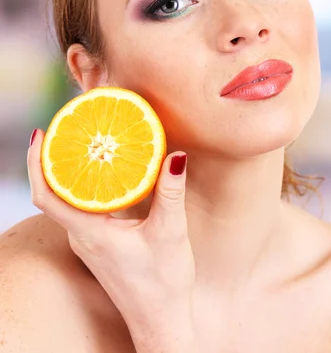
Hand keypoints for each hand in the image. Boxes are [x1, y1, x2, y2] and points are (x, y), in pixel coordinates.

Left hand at [27, 129, 197, 351]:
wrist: (161, 321)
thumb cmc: (163, 283)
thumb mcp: (170, 233)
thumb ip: (170, 193)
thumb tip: (175, 156)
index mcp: (90, 233)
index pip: (47, 195)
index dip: (36, 163)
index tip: (39, 134)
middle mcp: (82, 236)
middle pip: (52, 193)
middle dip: (51, 159)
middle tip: (64, 128)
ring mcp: (88, 242)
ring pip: (67, 200)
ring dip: (68, 172)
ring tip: (81, 143)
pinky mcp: (98, 244)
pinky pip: (82, 208)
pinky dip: (84, 186)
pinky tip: (102, 173)